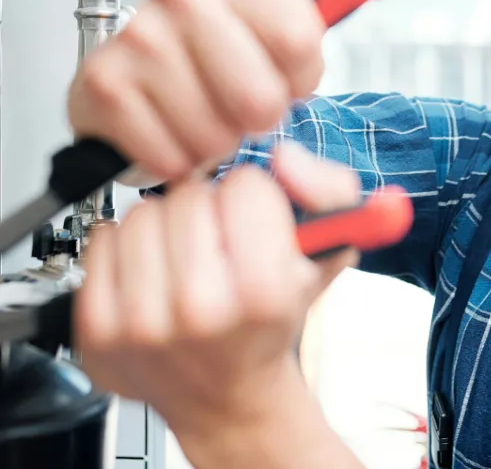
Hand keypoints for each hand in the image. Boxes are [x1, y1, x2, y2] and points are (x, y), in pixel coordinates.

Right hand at [67, 0, 397, 181]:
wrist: (146, 92)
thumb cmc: (222, 61)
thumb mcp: (289, 25)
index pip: (300, 42)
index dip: (298, 80)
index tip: (280, 75)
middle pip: (261, 97)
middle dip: (257, 119)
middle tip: (236, 103)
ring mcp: (139, 36)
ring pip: (216, 132)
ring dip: (216, 141)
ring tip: (200, 114)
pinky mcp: (103, 84)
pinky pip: (171, 154)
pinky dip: (178, 159)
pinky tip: (168, 130)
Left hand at [74, 142, 359, 446]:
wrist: (227, 395)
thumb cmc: (273, 318)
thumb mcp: (326, 252)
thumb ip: (327, 189)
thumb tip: (283, 159)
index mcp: (264, 291)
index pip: (244, 185)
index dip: (255, 198)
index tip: (256, 225)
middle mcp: (200, 311)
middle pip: (189, 195)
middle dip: (207, 209)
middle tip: (220, 243)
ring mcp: (142, 324)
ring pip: (142, 213)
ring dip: (165, 225)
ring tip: (185, 258)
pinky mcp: (99, 330)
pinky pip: (102, 240)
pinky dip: (126, 248)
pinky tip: (152, 272)